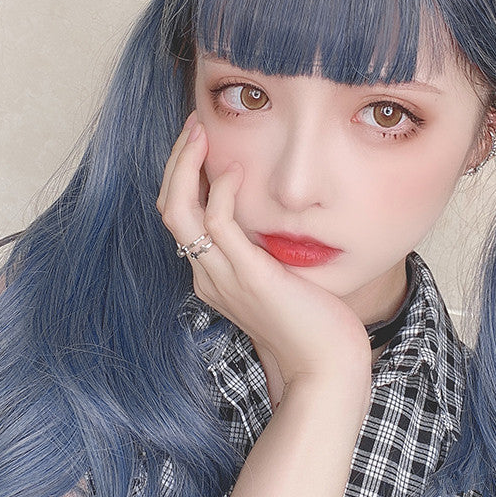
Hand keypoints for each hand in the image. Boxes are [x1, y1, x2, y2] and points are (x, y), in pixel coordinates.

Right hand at [157, 112, 372, 402]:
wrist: (326, 369)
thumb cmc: (311, 325)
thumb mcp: (280, 281)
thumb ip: (265, 254)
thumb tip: (271, 224)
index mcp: (212, 275)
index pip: (181, 217)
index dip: (183, 177)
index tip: (200, 144)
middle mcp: (208, 274)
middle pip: (169, 208)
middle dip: (175, 163)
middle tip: (191, 127)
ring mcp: (223, 276)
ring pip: (179, 211)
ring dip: (185, 165)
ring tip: (198, 132)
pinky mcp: (249, 276)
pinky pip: (218, 223)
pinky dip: (221, 191)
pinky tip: (236, 171)